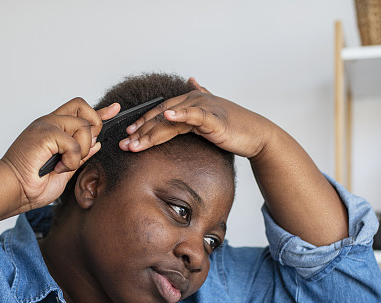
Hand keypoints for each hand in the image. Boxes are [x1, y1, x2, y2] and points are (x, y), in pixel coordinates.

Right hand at [1, 98, 119, 210]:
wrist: (13, 191)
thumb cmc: (32, 185)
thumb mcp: (66, 170)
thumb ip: (80, 155)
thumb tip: (97, 144)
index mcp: (53, 130)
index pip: (79, 112)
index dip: (99, 111)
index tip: (115, 109)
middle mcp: (49, 123)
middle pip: (84, 109)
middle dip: (93, 130)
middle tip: (80, 153)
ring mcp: (46, 125)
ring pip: (83, 126)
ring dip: (81, 151)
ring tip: (64, 164)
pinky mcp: (45, 132)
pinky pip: (74, 142)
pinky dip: (71, 159)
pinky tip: (58, 168)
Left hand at [118, 78, 271, 159]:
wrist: (256, 134)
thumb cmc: (234, 128)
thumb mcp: (210, 114)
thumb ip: (197, 102)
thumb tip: (192, 81)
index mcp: (190, 102)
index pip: (160, 113)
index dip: (142, 123)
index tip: (127, 136)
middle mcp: (193, 101)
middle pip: (161, 117)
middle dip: (141, 132)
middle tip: (124, 144)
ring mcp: (203, 108)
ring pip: (171, 120)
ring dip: (151, 131)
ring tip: (135, 142)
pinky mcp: (213, 118)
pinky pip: (193, 115)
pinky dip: (180, 114)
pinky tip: (167, 116)